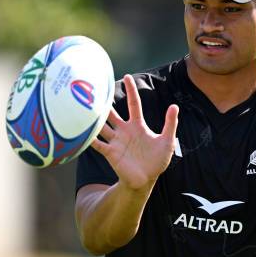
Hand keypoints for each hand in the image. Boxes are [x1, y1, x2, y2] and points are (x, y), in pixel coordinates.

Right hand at [91, 74, 178, 190]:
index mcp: (138, 125)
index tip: (127, 76)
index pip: (133, 104)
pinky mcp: (110, 153)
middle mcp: (124, 130)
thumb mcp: (167, 141)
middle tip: (95, 88)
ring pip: (102, 125)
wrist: (146, 180)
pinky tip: (81, 131)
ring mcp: (116, 141)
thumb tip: (174, 106)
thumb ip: (170, 124)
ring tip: (84, 105)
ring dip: (95, 117)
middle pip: (113, 112)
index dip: (131, 91)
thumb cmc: (157, 161)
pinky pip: (97, 144)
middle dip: (105, 101)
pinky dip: (89, 138)